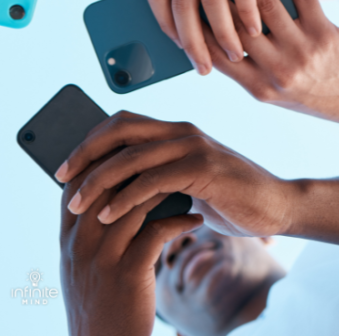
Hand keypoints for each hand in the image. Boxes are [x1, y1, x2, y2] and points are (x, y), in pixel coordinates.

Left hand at [57, 112, 290, 237]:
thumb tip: (112, 189)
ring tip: (77, 203)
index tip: (63, 167)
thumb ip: (154, 180)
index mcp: (172, 131)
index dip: (87, 142)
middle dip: (83, 154)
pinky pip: (153, 180)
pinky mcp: (203, 168)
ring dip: (98, 181)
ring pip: (130, 156)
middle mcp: (179, 131)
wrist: (278, 207)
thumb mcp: (183, 186)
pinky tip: (109, 214)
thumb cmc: (228, 199)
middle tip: (60, 179)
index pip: (119, 124)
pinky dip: (125, 198)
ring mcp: (192, 146)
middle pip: (117, 131)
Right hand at [60, 160, 201, 335]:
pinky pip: (156, 233)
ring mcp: (102, 257)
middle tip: (163, 154)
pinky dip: (179, 221)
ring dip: (162, 187)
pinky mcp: (127, 274)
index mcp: (68, 239)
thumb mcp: (81, 270)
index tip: (128, 150)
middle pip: (104, 184)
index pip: (77, 184)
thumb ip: (89, 236)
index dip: (101, 162)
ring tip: (184, 180)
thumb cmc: (98, 309)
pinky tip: (195, 219)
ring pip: (132, 203)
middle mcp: (80, 243)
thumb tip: (107, 204)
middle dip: (134, 165)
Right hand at [202, 0, 338, 128]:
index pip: (217, 53)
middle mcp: (277, 71)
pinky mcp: (324, 33)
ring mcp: (302, 51)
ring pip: (265, 6)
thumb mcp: (272, 92)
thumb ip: (245, 69)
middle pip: (235, 26)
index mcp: (259, 88)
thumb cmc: (311, 93)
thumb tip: (214, 34)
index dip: (197, 26)